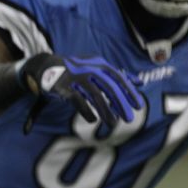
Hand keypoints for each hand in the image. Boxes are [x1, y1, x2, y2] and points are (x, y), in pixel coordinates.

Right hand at [20, 53, 142, 128]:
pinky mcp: (64, 87)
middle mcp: (89, 69)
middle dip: (121, 103)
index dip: (129, 92)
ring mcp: (76, 77)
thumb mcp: (98, 67)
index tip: (139, 105)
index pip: (119, 78)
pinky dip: (86, 111)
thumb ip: (118, 74)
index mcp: (100, 64)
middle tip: (130, 118)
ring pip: (95, 95)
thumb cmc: (78, 70)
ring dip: (106, 111)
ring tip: (113, 123)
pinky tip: (93, 120)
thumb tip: (140, 82)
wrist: (48, 66)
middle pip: (109, 87)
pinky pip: (78, 100)